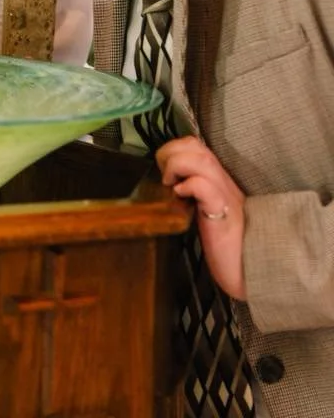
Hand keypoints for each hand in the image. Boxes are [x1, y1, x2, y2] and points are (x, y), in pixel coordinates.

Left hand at [156, 135, 247, 299]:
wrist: (255, 272)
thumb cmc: (229, 248)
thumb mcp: (209, 214)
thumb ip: (196, 196)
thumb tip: (172, 188)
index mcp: (219, 182)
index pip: (196, 147)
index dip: (175, 150)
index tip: (164, 172)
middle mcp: (224, 184)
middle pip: (197, 147)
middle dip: (172, 152)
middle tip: (165, 178)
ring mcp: (226, 197)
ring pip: (202, 160)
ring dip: (178, 164)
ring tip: (171, 185)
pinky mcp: (223, 215)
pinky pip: (205, 187)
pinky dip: (189, 185)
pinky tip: (182, 196)